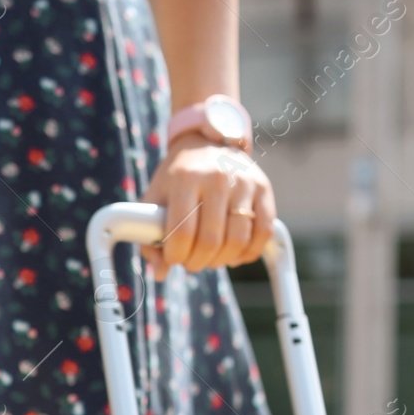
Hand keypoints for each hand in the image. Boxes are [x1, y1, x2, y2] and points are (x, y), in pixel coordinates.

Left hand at [139, 131, 276, 278]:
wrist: (207, 142)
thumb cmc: (176, 178)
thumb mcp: (154, 199)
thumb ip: (149, 237)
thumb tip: (160, 273)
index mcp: (185, 179)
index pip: (183, 233)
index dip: (176, 256)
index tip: (173, 258)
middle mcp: (217, 177)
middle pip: (211, 241)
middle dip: (197, 262)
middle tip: (191, 262)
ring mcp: (244, 182)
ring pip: (238, 241)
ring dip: (222, 260)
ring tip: (210, 258)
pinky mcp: (264, 188)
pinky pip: (264, 232)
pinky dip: (249, 252)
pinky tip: (234, 254)